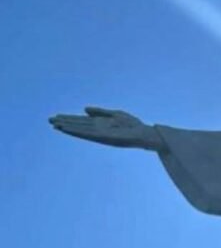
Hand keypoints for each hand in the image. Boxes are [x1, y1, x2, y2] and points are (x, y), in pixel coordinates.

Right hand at [48, 106, 162, 150]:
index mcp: (100, 124)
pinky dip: (79, 132)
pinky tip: (71, 130)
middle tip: (50, 121)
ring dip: (69, 128)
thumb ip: (100, 112)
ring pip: (81, 130)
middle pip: (78, 126)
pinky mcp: (105, 138)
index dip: (69, 119)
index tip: (57, 117)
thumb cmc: (132, 124)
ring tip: (56, 125)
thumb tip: (85, 109)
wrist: (144, 133)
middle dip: (65, 123)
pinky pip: (89, 134)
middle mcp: (99, 130)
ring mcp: (101, 134)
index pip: (81, 121)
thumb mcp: (115, 114)